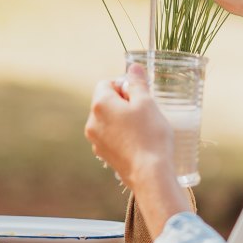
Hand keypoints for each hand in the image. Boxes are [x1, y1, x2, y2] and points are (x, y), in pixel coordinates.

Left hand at [85, 66, 175, 191]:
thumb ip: (137, 83)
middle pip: (106, 102)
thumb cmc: (150, 135)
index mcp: (100, 105)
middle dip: (124, 102)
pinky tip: (139, 142)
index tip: (140, 95)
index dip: (124, 85)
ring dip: (123, 119)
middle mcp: (92, 122)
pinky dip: (123, 135)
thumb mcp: (147, 103)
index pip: (106, 83)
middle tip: (145, 111)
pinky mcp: (104, 155)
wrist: (150, 174)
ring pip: (109, 121)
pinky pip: (111, 137)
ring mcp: (96, 141)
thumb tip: (133, 67)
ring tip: (143, 128)